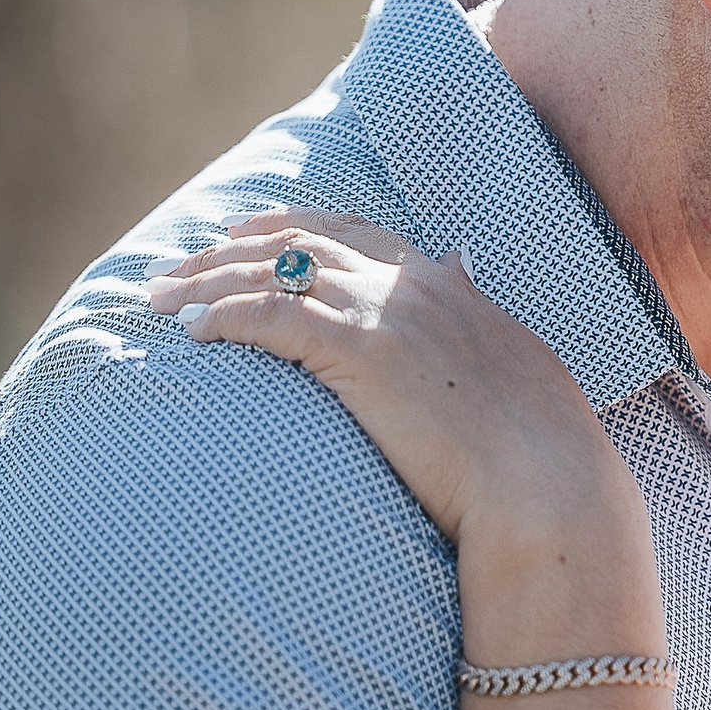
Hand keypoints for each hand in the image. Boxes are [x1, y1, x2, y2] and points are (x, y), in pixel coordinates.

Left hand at [146, 211, 655, 639]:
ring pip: (275, 273)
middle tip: (179, 268)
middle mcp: (411, 286)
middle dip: (230, 251)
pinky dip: (226, 315)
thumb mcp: (512, 357)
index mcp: (444, 286)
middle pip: (300, 244)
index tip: (244, 232)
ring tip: (162, 298)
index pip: (353, 234)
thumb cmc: (537, 444)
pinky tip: (193, 330)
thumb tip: (462, 264)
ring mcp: (386, 315)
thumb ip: (474, 312)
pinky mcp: (361, 354)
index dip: (291, 227)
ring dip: (210, 281)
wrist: (547, 482)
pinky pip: (273, 317)